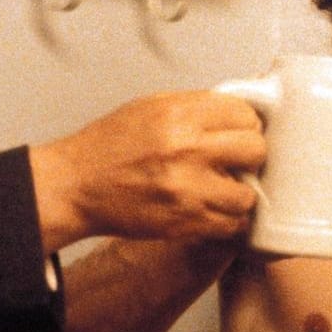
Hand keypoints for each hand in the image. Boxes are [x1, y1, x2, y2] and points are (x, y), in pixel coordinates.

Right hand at [30, 91, 265, 251]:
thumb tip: (236, 112)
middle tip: (236, 160)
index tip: (238, 131)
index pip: (245, 113)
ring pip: (247, 195)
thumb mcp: (151, 107)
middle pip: (256, 149)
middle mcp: (187, 149)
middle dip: (249, 155)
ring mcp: (187, 189)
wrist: (75, 186)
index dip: (245, 123)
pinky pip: (230, 225)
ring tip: (223, 189)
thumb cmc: (109, 146)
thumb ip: (195, 108)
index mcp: (179, 115)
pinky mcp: (184, 223)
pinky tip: (211, 209)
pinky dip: (226, 220)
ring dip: (238, 193)